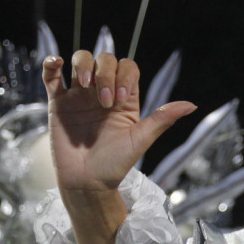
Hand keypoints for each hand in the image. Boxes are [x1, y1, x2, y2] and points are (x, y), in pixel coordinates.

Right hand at [42, 52, 195, 193]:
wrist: (87, 183)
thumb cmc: (115, 165)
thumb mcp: (140, 140)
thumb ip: (162, 119)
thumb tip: (192, 105)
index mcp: (124, 100)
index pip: (127, 68)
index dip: (124, 75)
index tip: (119, 99)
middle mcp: (102, 94)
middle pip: (104, 59)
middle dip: (105, 73)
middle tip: (103, 101)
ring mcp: (79, 96)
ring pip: (80, 60)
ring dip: (84, 64)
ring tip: (85, 85)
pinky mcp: (58, 103)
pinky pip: (51, 76)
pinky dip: (51, 64)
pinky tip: (57, 64)